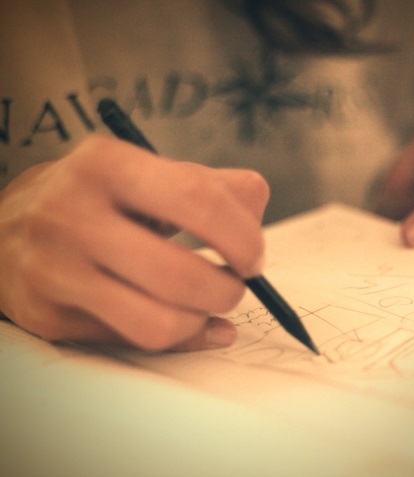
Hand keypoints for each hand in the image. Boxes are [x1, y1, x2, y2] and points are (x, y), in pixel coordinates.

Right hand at [0, 135, 269, 350]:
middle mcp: (71, 216)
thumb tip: (257, 208)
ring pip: (160, 324)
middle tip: (234, 285)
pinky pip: (134, 343)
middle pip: (182, 277)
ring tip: (207, 304)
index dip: (242, 237)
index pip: (197, 200)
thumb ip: (212, 184)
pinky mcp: (49, 316)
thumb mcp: (149, 172)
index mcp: (107, 166)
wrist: (6, 225)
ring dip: (203, 321)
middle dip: (228, 291)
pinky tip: (187, 324)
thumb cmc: (99, 198)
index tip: (253, 257)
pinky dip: (178, 339)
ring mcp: (55, 271)